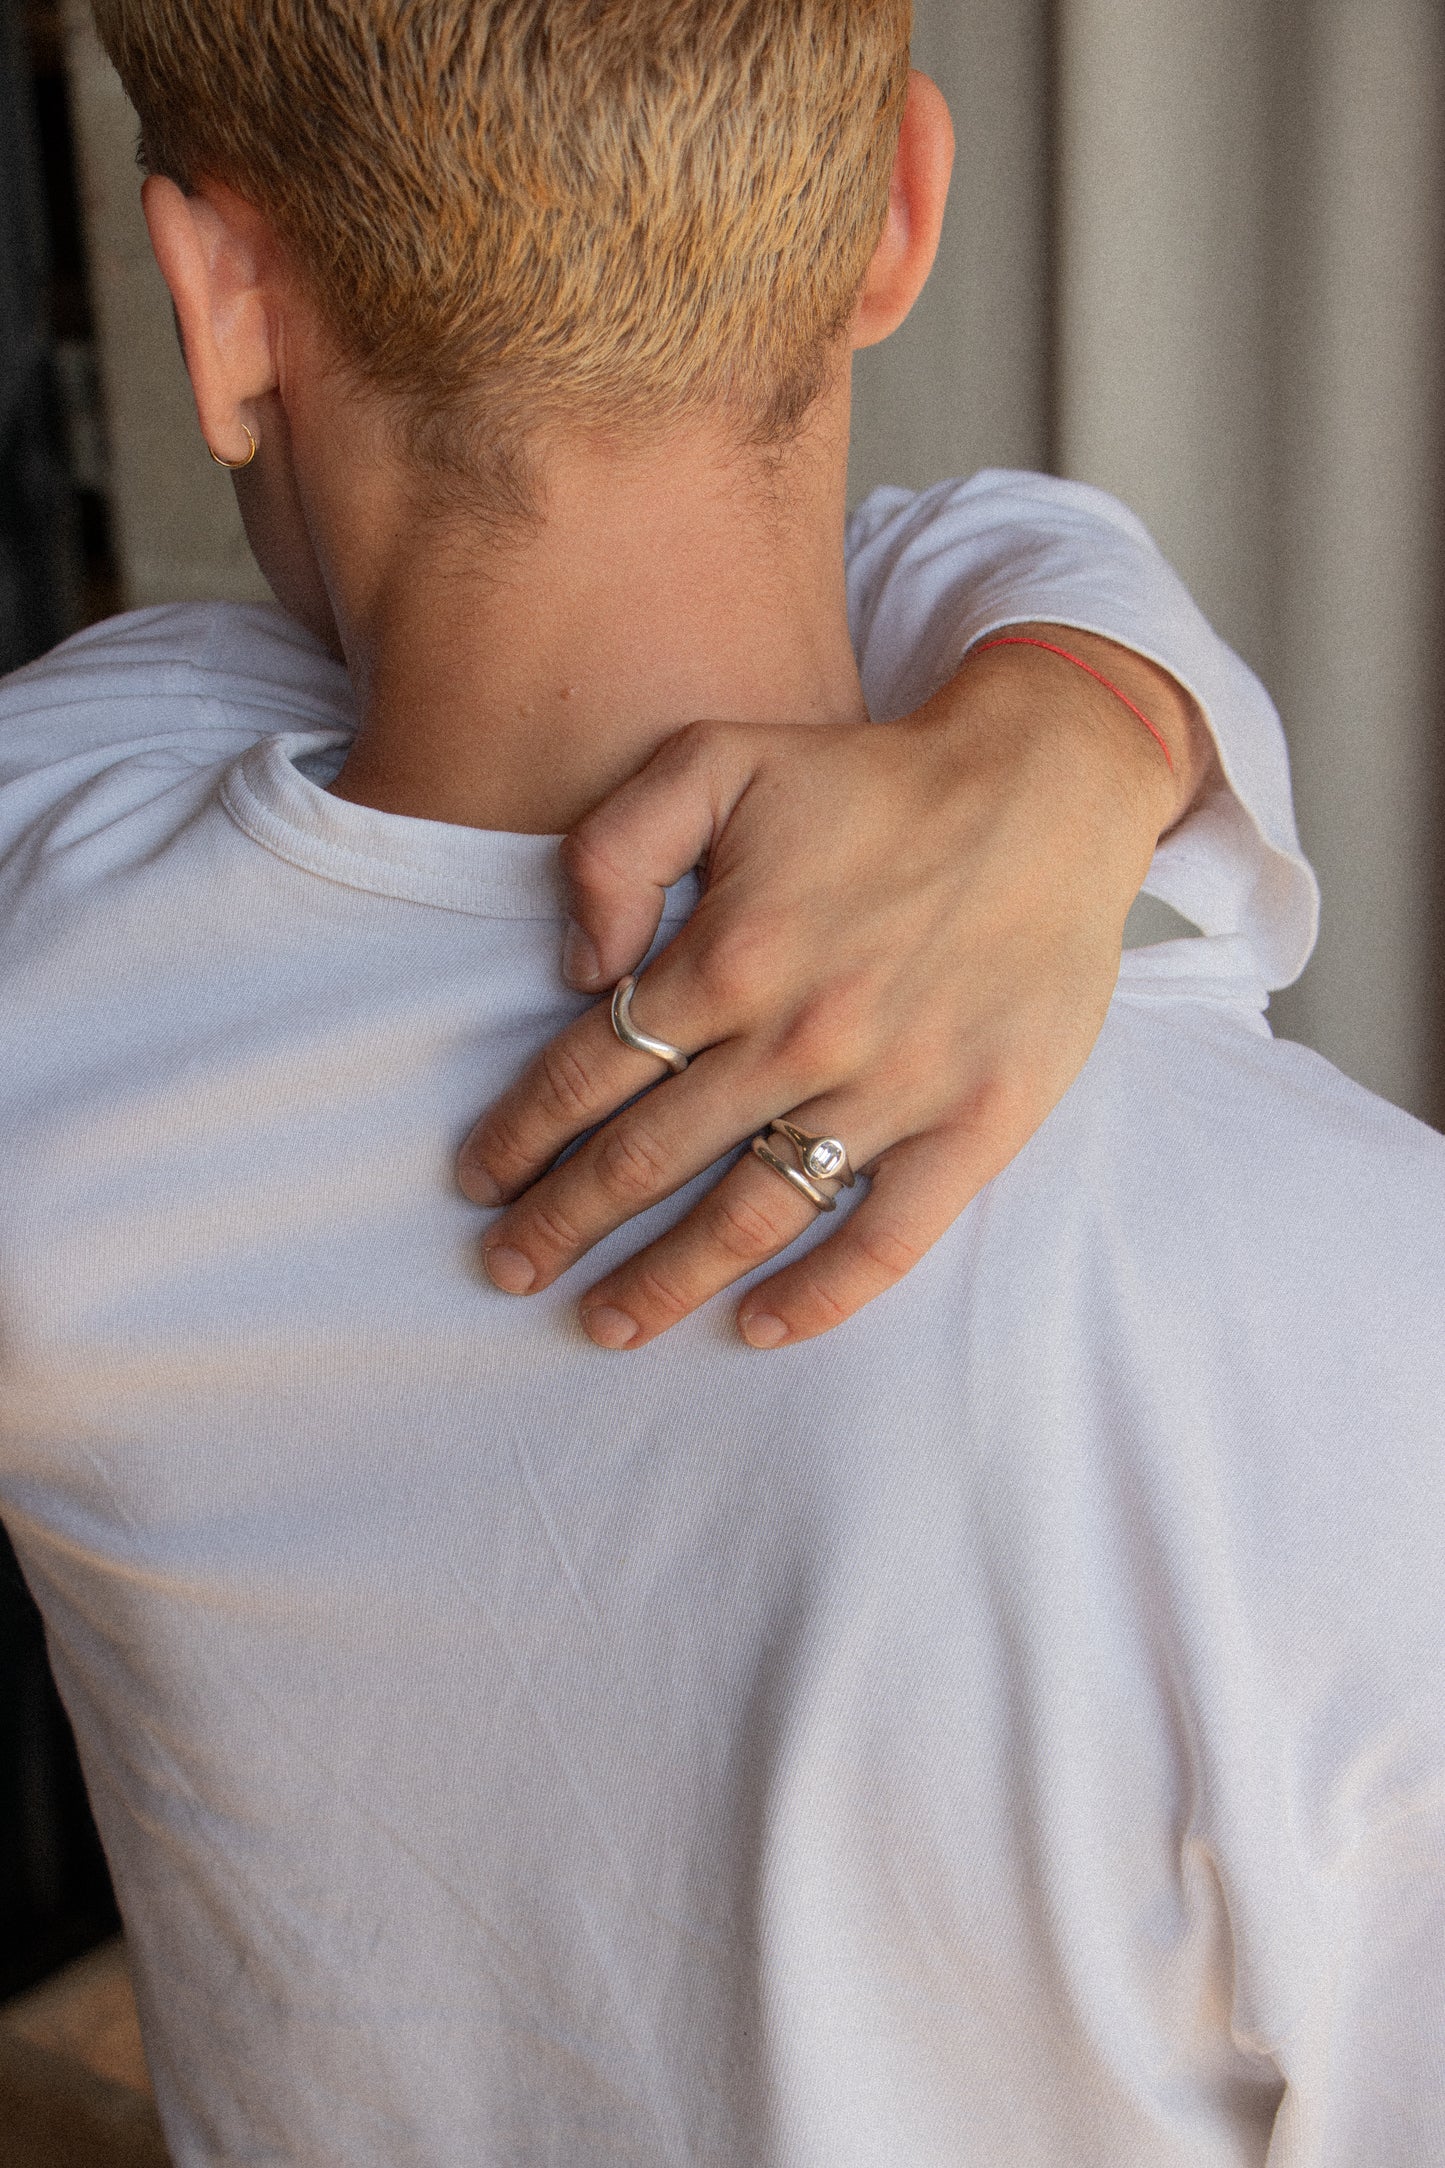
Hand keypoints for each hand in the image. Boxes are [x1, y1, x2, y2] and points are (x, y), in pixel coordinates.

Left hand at [458, 627, 1208, 1348]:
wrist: (1044, 790)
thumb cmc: (871, 779)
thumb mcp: (717, 758)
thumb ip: (616, 848)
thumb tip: (577, 969)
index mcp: (729, 956)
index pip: (590, 1073)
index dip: (520, 1136)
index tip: (479, 1181)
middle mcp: (800, 1036)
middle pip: (648, 1159)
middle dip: (562, 1224)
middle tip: (508, 1269)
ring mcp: (891, 1089)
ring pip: (749, 1214)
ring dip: (664, 1280)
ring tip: (605, 1324)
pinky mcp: (976, 1125)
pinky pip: (887, 1239)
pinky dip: (820, 1296)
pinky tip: (759, 1327)